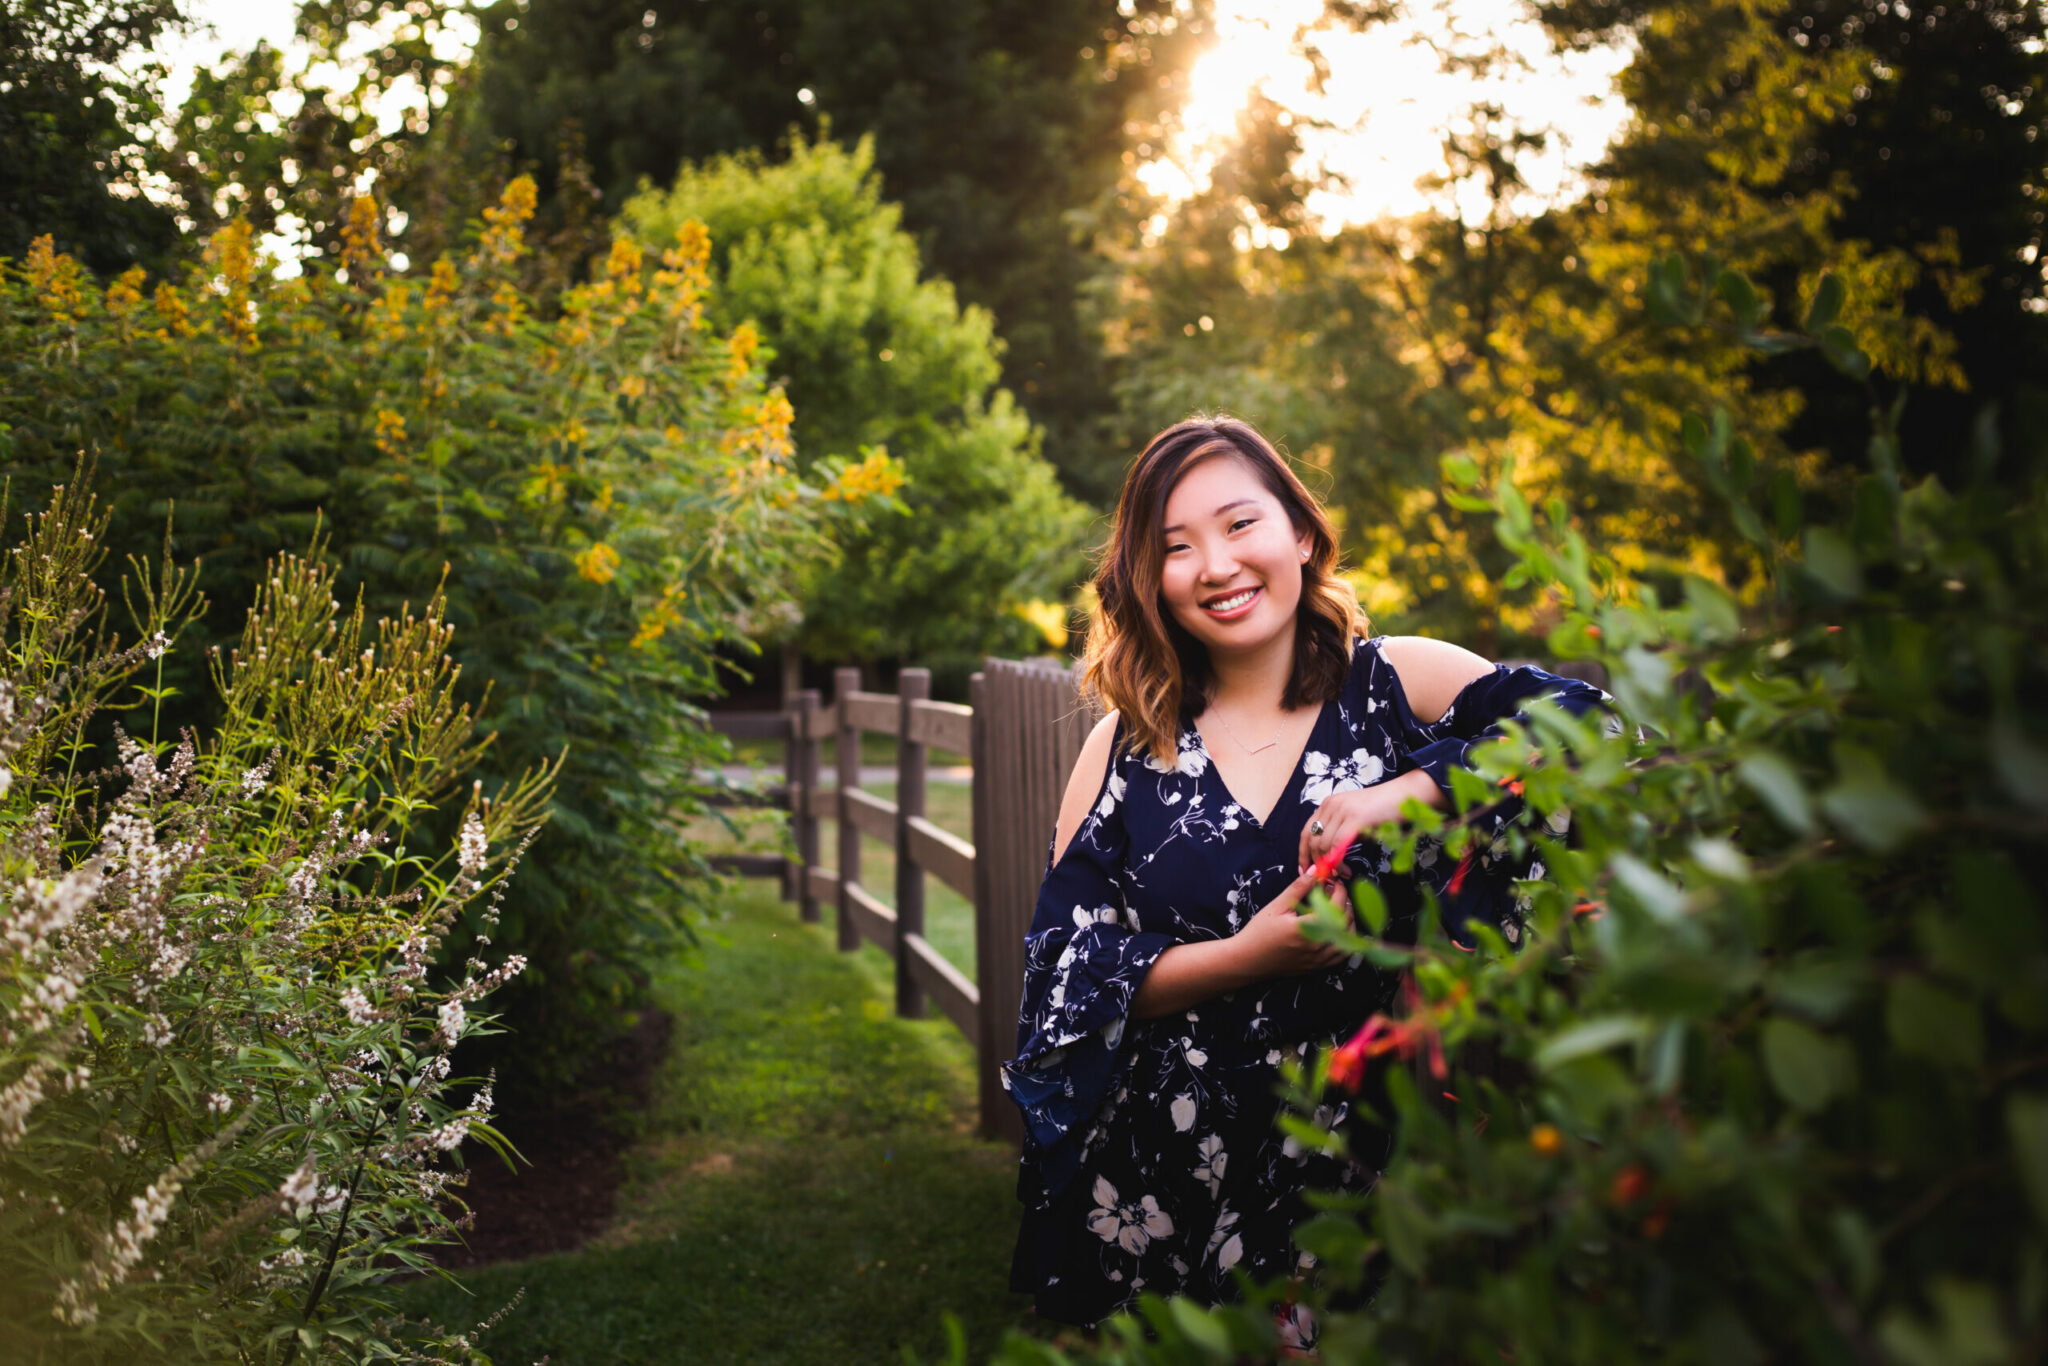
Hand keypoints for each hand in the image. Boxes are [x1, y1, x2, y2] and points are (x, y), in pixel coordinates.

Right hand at [1233, 869, 1352, 978]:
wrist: (1247, 960)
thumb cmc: (1259, 932)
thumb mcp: (1277, 906)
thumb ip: (1298, 888)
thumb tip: (1315, 871)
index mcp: (1306, 929)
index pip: (1335, 906)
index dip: (1339, 891)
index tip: (1334, 882)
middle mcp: (1315, 946)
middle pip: (1345, 922)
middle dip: (1345, 903)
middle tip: (1336, 892)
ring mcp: (1318, 959)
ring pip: (1347, 941)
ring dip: (1348, 923)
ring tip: (1339, 910)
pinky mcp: (1316, 967)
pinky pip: (1340, 956)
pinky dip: (1345, 942)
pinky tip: (1338, 931)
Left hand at [1298, 771, 1442, 874]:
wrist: (1405, 795)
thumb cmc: (1383, 810)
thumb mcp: (1355, 818)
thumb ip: (1340, 832)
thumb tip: (1329, 858)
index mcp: (1328, 804)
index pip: (1306, 832)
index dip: (1303, 854)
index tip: (1306, 871)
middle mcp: (1331, 805)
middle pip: (1312, 840)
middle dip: (1316, 863)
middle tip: (1327, 878)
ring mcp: (1342, 810)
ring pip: (1323, 845)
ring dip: (1330, 865)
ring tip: (1342, 874)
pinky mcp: (1354, 818)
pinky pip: (1337, 846)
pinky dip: (1338, 862)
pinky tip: (1346, 870)